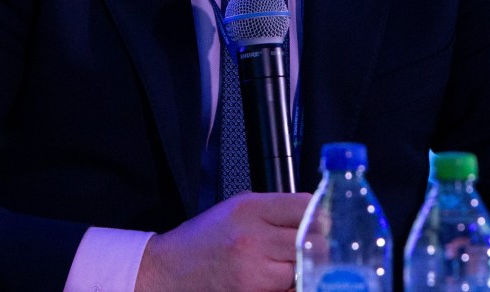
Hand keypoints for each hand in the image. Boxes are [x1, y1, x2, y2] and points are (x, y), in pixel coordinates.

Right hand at [136, 192, 311, 291]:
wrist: (169, 272)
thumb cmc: (204, 240)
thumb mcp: (237, 209)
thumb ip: (274, 210)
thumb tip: (314, 216)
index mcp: (250, 209)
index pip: (306, 207)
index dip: (318, 216)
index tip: (320, 223)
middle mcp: (253, 238)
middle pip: (313, 241)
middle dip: (317, 246)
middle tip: (311, 249)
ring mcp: (254, 272)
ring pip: (304, 270)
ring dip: (302, 270)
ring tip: (284, 266)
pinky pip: (289, 290)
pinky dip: (290, 287)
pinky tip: (277, 281)